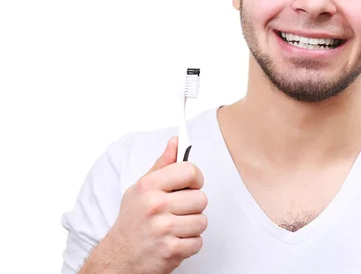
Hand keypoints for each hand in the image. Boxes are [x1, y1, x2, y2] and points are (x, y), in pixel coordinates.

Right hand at [104, 136, 207, 273]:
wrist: (118, 258)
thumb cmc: (132, 221)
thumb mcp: (141, 188)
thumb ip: (162, 165)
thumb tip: (176, 142)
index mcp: (149, 186)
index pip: (189, 171)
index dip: (195, 178)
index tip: (191, 184)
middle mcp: (155, 205)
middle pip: (201, 198)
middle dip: (193, 207)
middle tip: (177, 211)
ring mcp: (163, 229)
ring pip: (202, 221)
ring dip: (192, 226)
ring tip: (175, 227)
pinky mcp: (170, 250)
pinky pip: (198, 241)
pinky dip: (189, 244)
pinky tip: (174, 241)